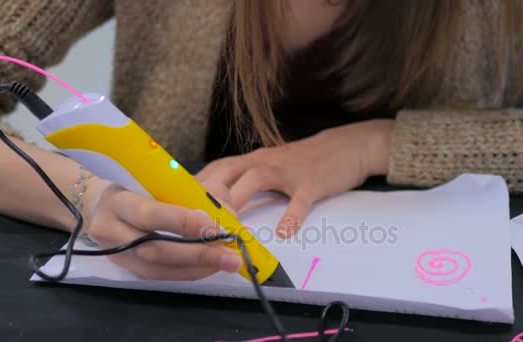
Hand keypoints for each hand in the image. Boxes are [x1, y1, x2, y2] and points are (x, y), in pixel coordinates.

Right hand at [82, 178, 242, 279]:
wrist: (98, 202)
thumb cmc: (137, 186)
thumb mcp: (160, 181)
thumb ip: (193, 194)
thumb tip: (228, 216)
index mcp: (118, 199)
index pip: (152, 214)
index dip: (185, 223)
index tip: (218, 229)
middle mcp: (110, 229)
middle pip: (155, 249)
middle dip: (198, 254)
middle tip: (231, 257)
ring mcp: (114, 253)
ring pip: (156, 269)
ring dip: (196, 268)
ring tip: (225, 263)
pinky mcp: (124, 267)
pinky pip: (157, 276)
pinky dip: (186, 272)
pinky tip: (207, 267)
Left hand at [196, 119, 392, 237]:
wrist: (347, 146)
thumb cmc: (306, 161)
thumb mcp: (274, 166)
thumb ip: (250, 182)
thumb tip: (222, 204)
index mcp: (254, 159)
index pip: (217, 168)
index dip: (195, 185)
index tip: (176, 203)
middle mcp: (266, 161)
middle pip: (228, 171)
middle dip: (207, 192)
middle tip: (193, 217)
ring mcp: (289, 171)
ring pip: (256, 181)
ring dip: (237, 202)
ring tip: (225, 225)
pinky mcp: (312, 183)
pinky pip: (299, 201)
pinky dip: (291, 217)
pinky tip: (283, 233)